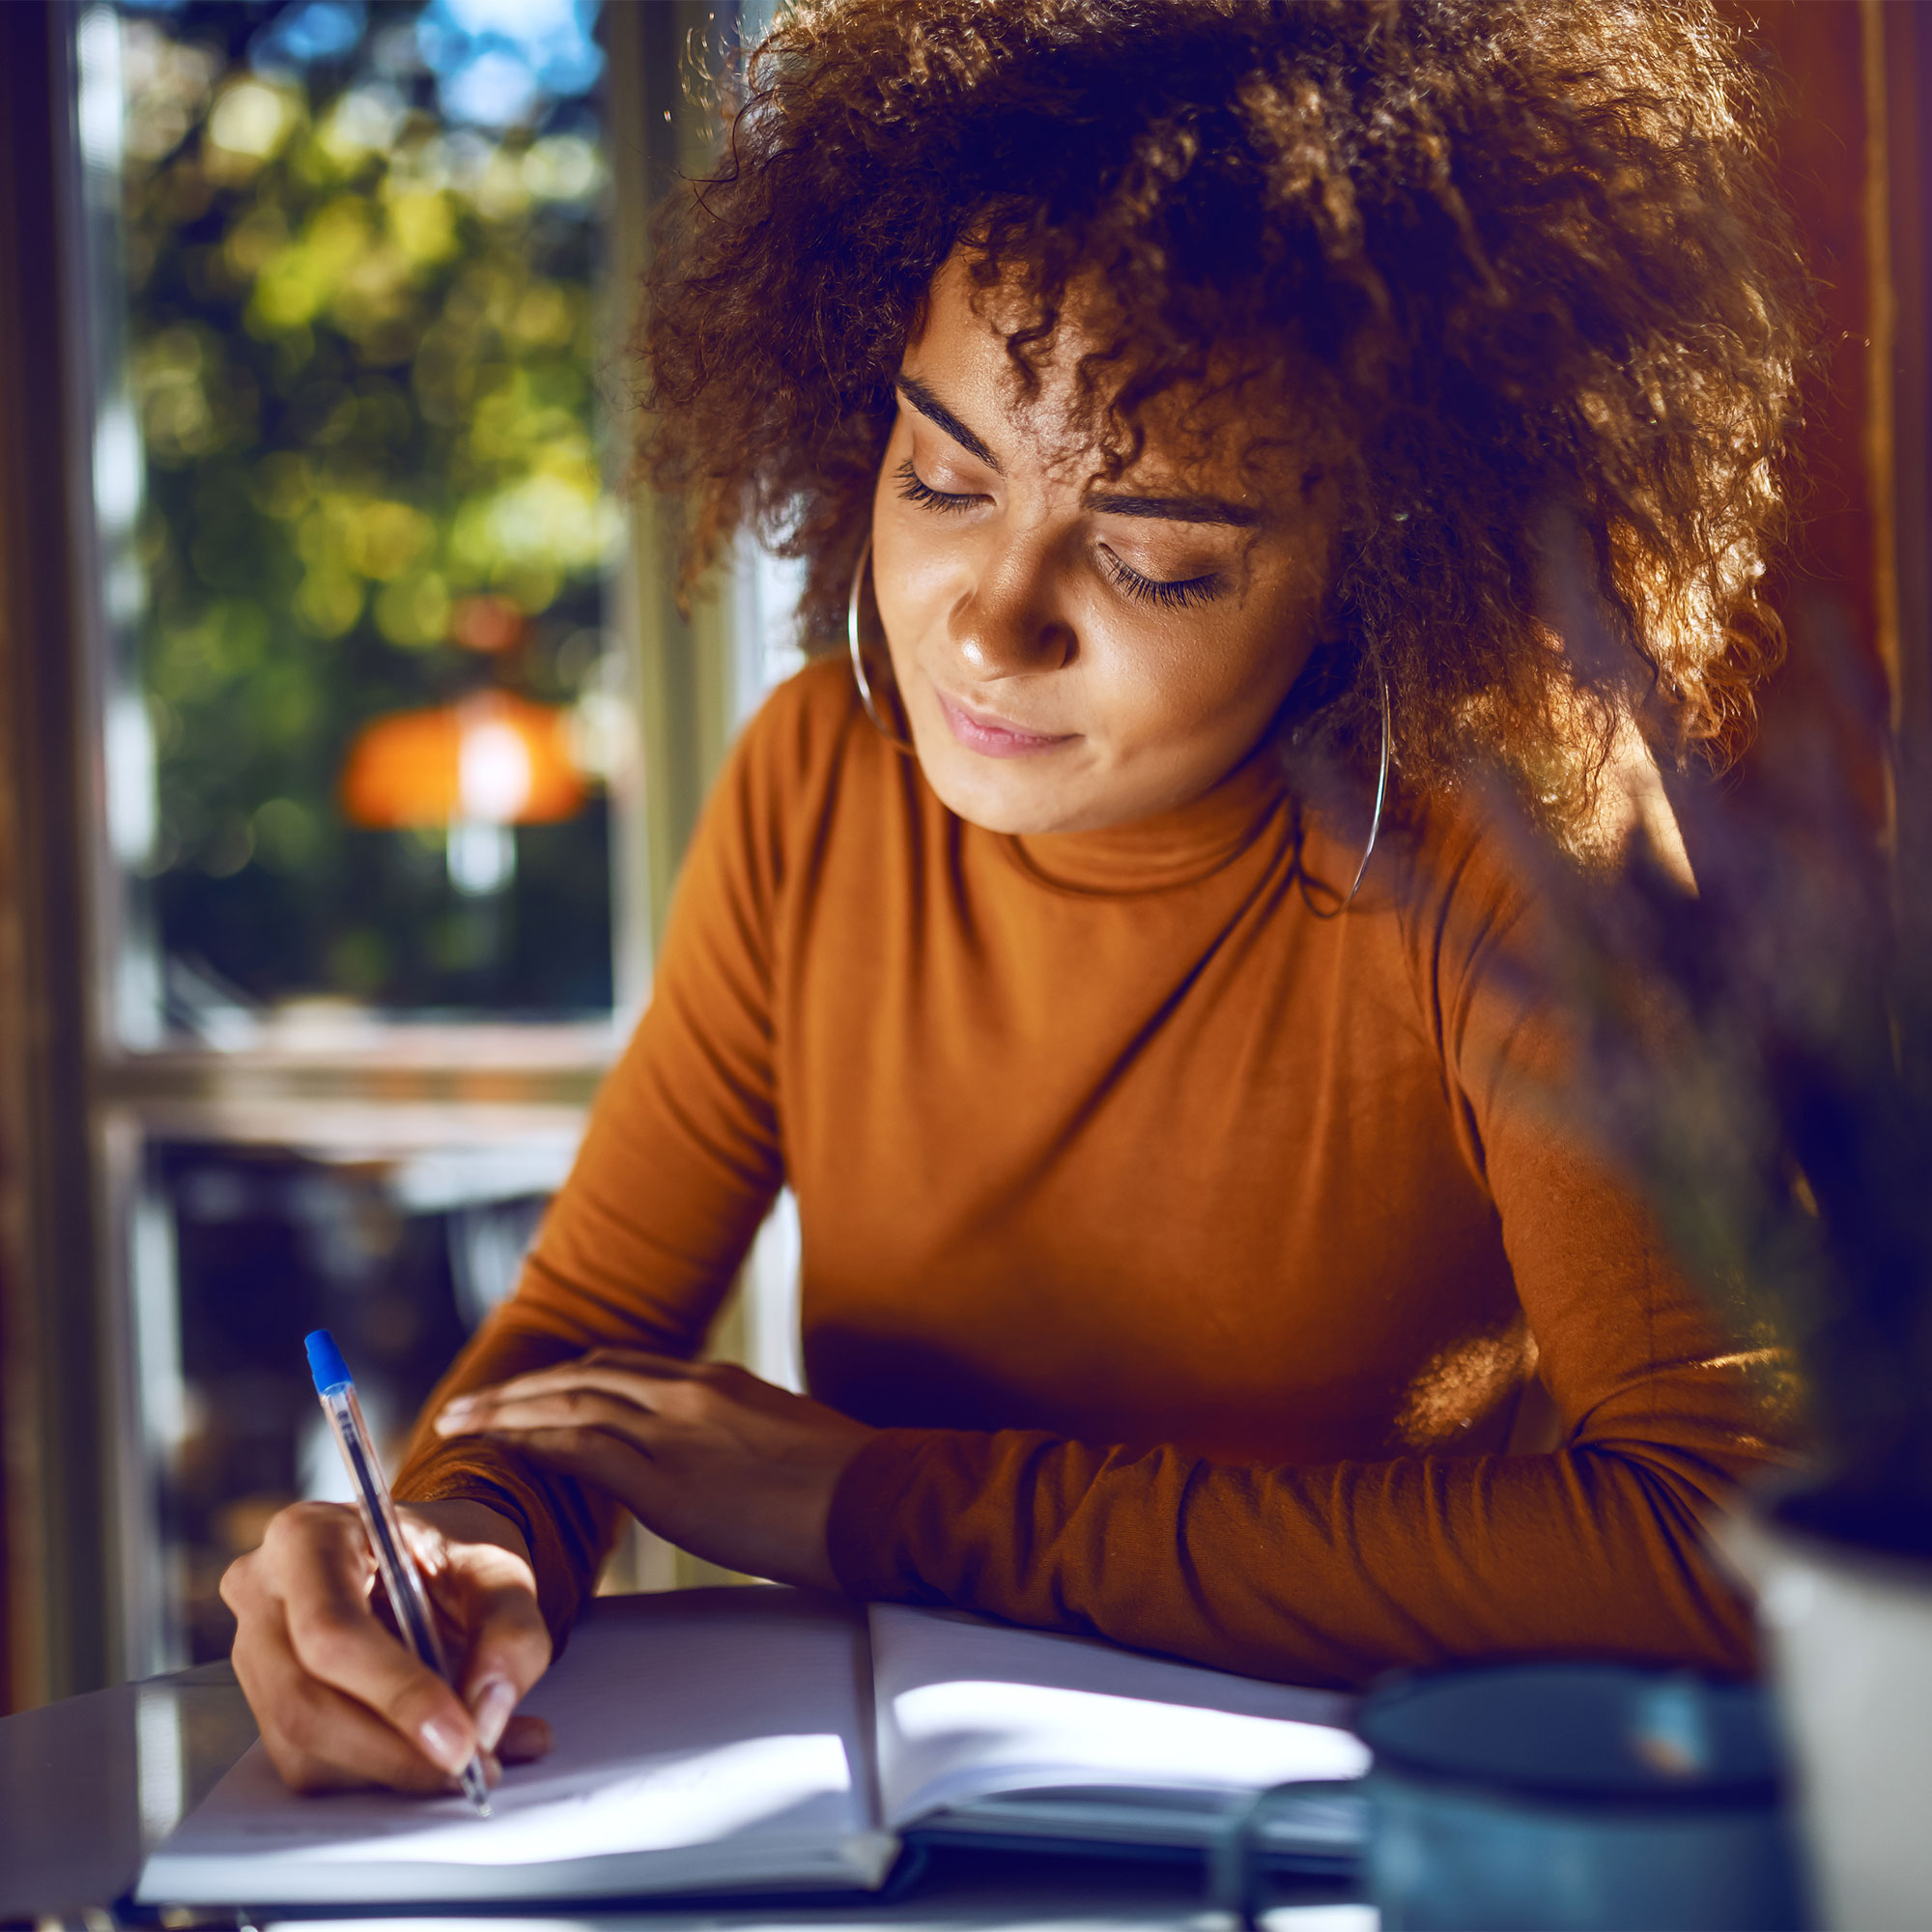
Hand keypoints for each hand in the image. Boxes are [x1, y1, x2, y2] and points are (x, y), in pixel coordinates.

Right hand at [222, 1497, 553, 1794]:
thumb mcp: (502, 1568)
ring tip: (477, 1758)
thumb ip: (510, 1631)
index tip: (462, 1741)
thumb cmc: (453, 1554)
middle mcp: (263, 1593)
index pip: (332, 1630)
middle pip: (305, 1701)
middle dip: (395, 1751)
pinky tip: (437, 1754)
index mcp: (308, 1537)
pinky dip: (382, 1773)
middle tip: (474, 1767)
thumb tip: (485, 1716)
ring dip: (394, 1769)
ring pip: (304, 1746)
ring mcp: (253, 1653)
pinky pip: (311, 1764)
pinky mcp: (265, 1704)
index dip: (396, 1694)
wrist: (429, 1560)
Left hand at [434, 1352, 874, 1590]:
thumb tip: (718, 1457)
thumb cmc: (848, 1482)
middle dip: (520, 1389)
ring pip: (569, 1404)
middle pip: (582, 1375)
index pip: (622, 1366)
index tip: (528, 1391)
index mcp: (717, 1382)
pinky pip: (581, 1450)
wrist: (876, 1498)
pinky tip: (503, 1452)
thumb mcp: (786, 1435)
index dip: (565, 1379)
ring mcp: (676, 1430)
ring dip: (508, 1412)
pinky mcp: (668, 1479)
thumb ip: (737, 1435)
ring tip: (462, 1424)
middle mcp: (688, 1392)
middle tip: (471, 1405)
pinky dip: (534, 1445)